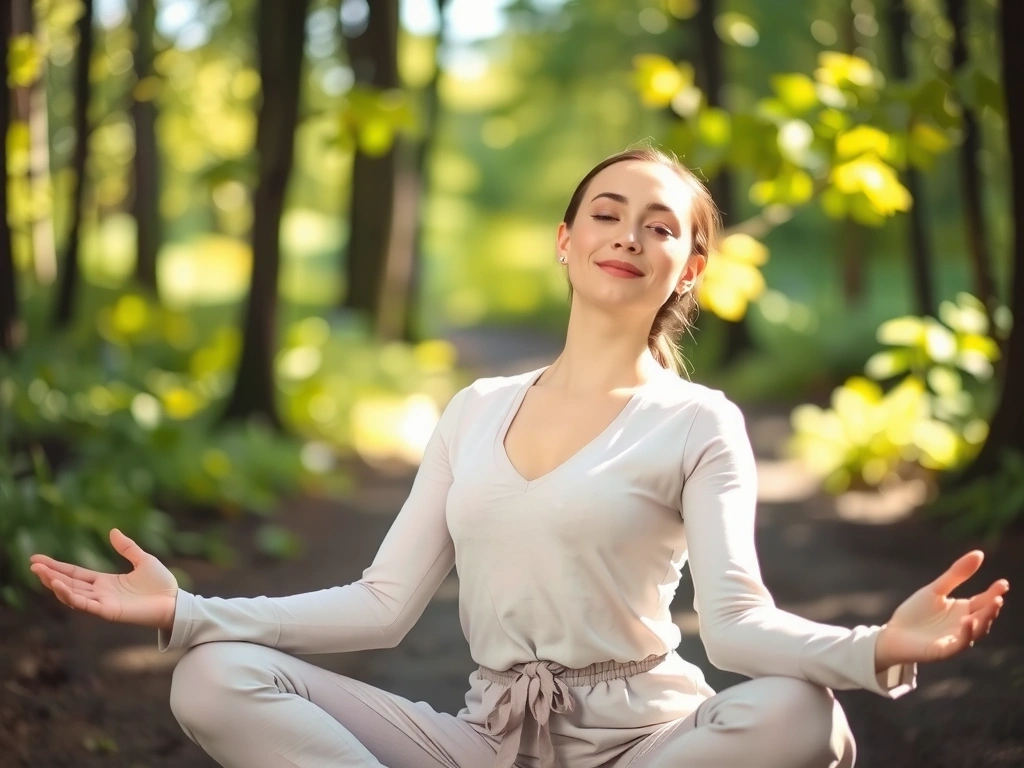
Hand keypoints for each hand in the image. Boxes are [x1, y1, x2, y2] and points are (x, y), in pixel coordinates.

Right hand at [29, 528, 178, 630]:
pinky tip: (59, 586)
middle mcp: (100, 593)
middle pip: (69, 583)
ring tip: (41, 573)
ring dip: (56, 584)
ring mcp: (102, 603)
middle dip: (50, 575)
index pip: (75, 573)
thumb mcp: (143, 560)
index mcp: (105, 581)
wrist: (175, 601)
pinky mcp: (108, 611)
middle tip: (33, 565)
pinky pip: (85, 604)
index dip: (57, 567)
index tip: (38, 559)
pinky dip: (70, 596)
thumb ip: (127, 548)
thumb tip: (112, 531)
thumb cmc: (161, 584)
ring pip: (73, 594)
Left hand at [875, 550, 1008, 670]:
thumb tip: (979, 553)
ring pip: (977, 630)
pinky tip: (967, 621)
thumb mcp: (935, 590)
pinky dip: (966, 634)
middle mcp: (965, 625)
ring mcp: (956, 638)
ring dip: (984, 620)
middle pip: (984, 616)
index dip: (994, 593)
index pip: (984, 601)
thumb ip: (956, 574)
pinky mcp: (945, 650)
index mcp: (964, 610)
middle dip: (992, 608)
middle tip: (998, 597)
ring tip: (991, 606)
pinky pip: (960, 643)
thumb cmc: (915, 612)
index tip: (1003, 583)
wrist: (894, 633)